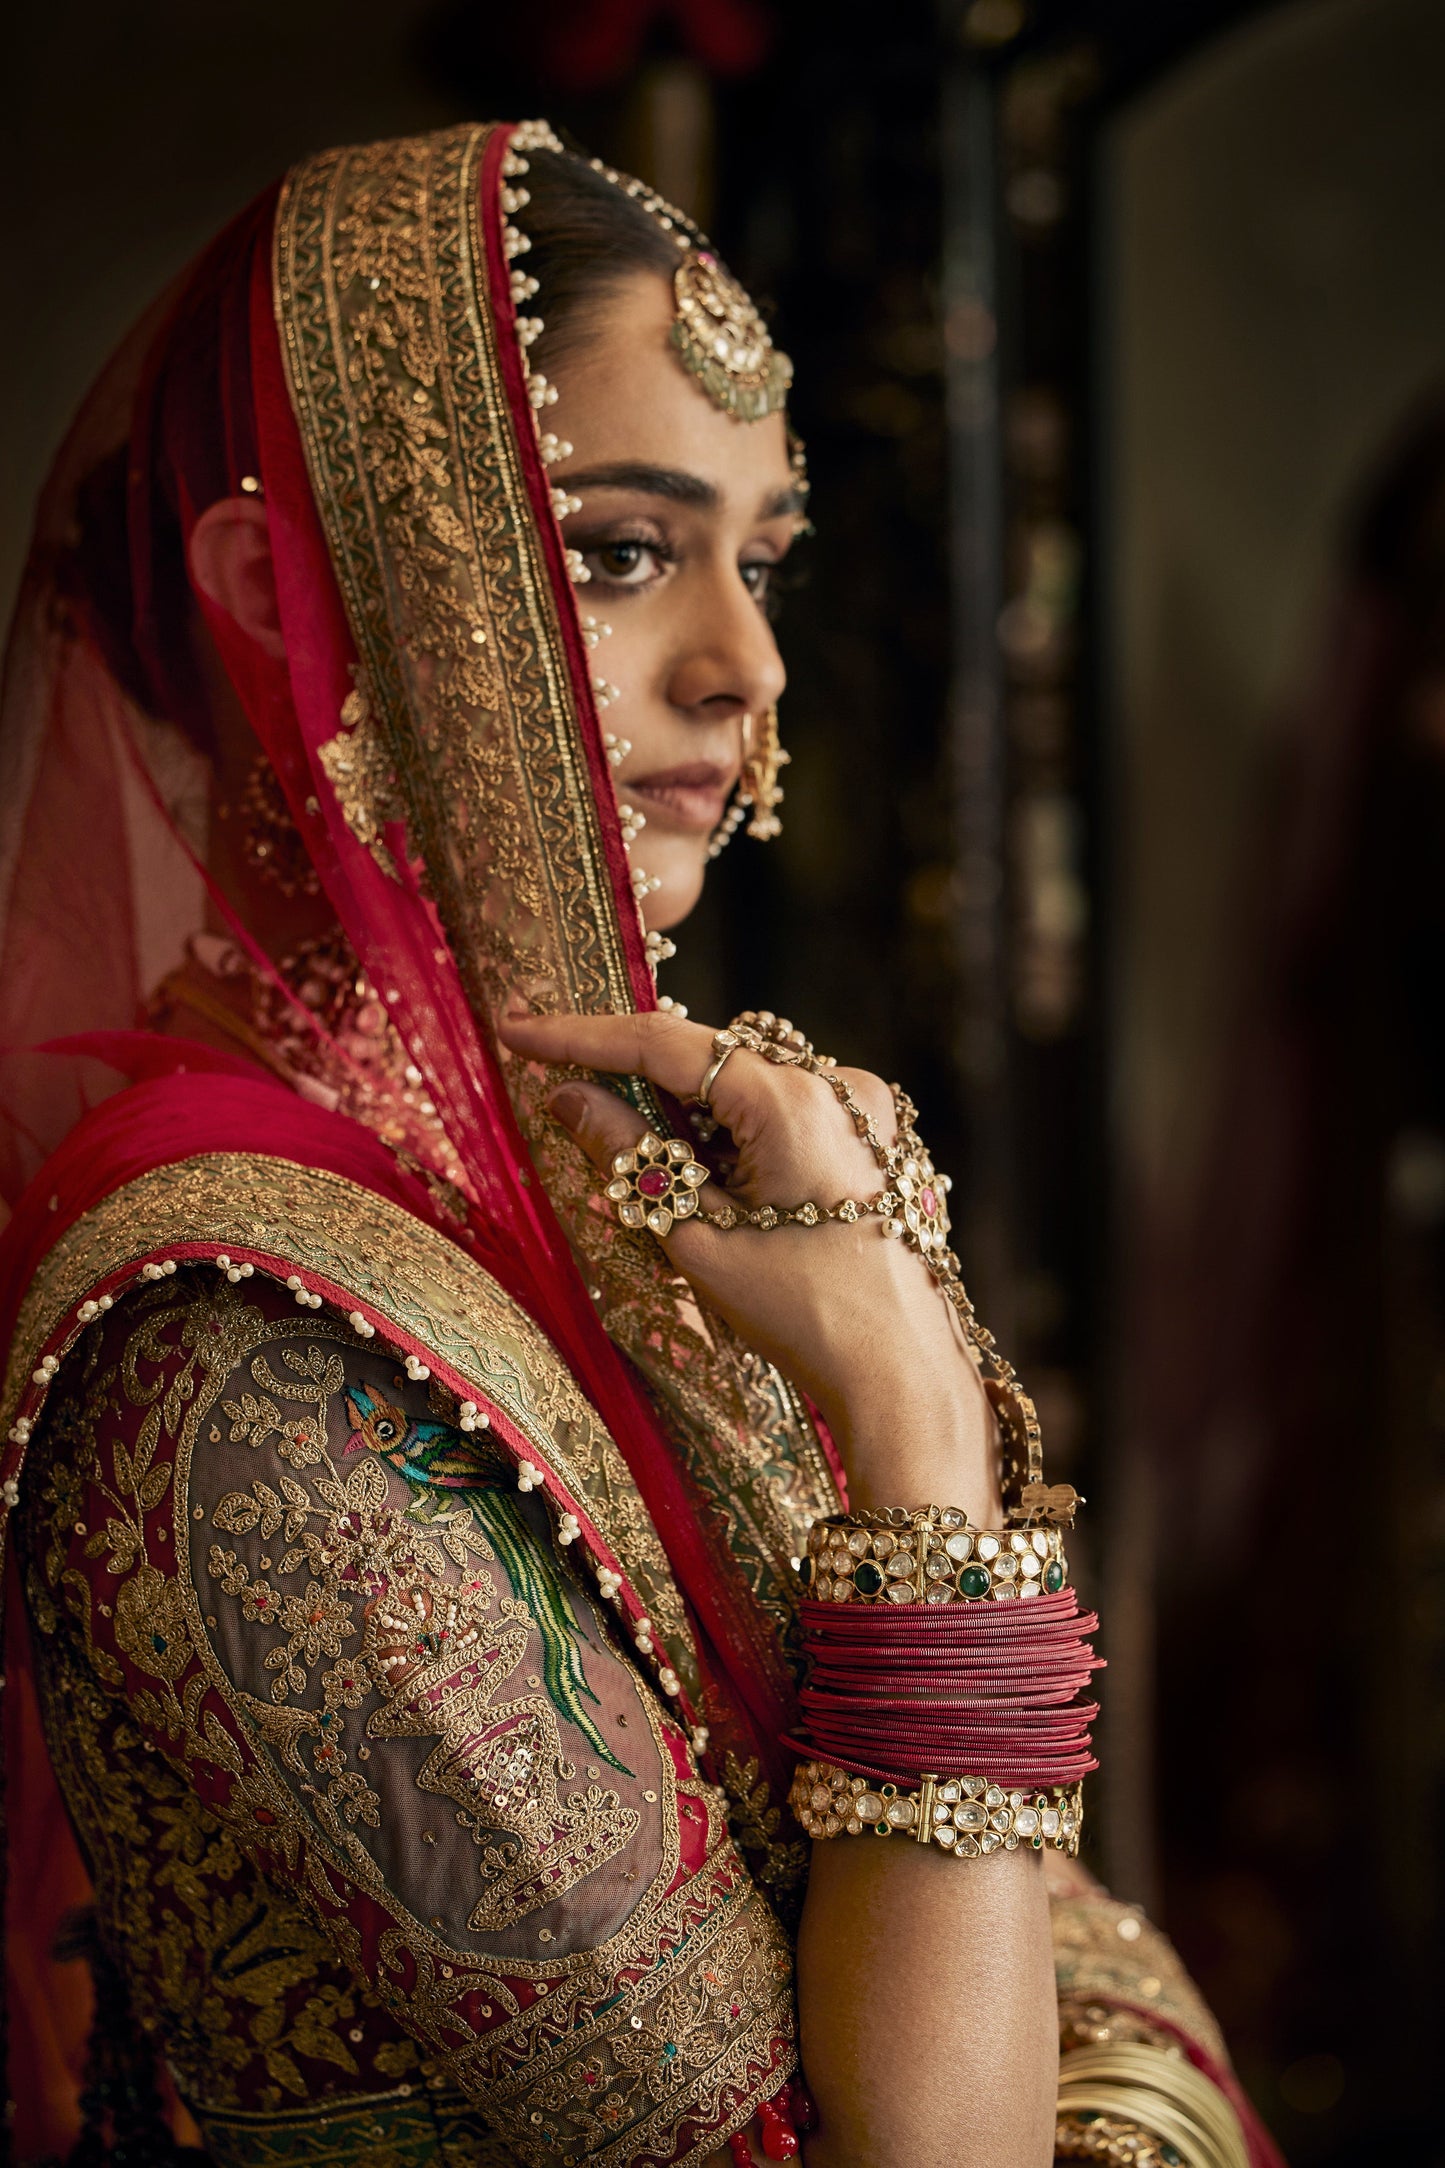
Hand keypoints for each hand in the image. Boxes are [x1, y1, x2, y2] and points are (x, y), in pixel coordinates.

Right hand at [497, 1009, 997, 1515]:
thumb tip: (566, 1098)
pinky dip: (736, 1133)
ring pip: (743, 1081)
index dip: (582, 1036)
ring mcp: (862, 1105)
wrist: (900, 1372)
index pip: (665, 1044)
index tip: (519, 1029)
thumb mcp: (698, 1237)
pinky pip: (783, 1107)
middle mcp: (835, 1084)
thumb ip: (629, 1158)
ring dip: (691, 1115)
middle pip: (707, 1057)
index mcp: (792, 1101)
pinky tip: (727, 1193)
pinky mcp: (873, 1133)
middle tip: (574, 1108)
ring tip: (679, 1190)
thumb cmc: (803, 1315)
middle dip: (638, 1081)